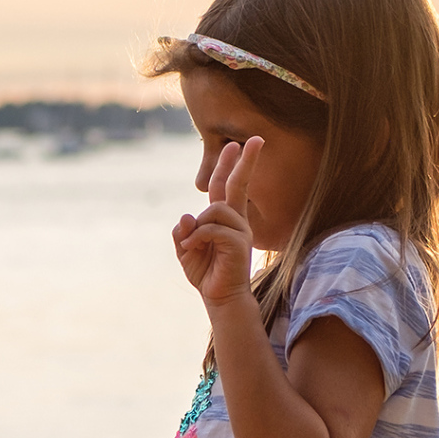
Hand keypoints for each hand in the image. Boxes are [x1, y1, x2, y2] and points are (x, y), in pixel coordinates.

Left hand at [172, 137, 260, 307]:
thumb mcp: (185, 250)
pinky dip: (195, 238)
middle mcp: (237, 221)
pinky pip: (211, 229)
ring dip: (196, 226)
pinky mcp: (240, 243)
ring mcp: (241, 231)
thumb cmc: (205, 274)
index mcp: (225, 219)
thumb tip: (186, 216)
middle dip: (245, 162)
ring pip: (214, 210)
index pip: (226, 187)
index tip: (237, 145)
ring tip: (190, 245)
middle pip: (238, 185)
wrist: (219, 298)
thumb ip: (182, 232)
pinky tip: (190, 250)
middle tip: (256, 139)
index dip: (229, 166)